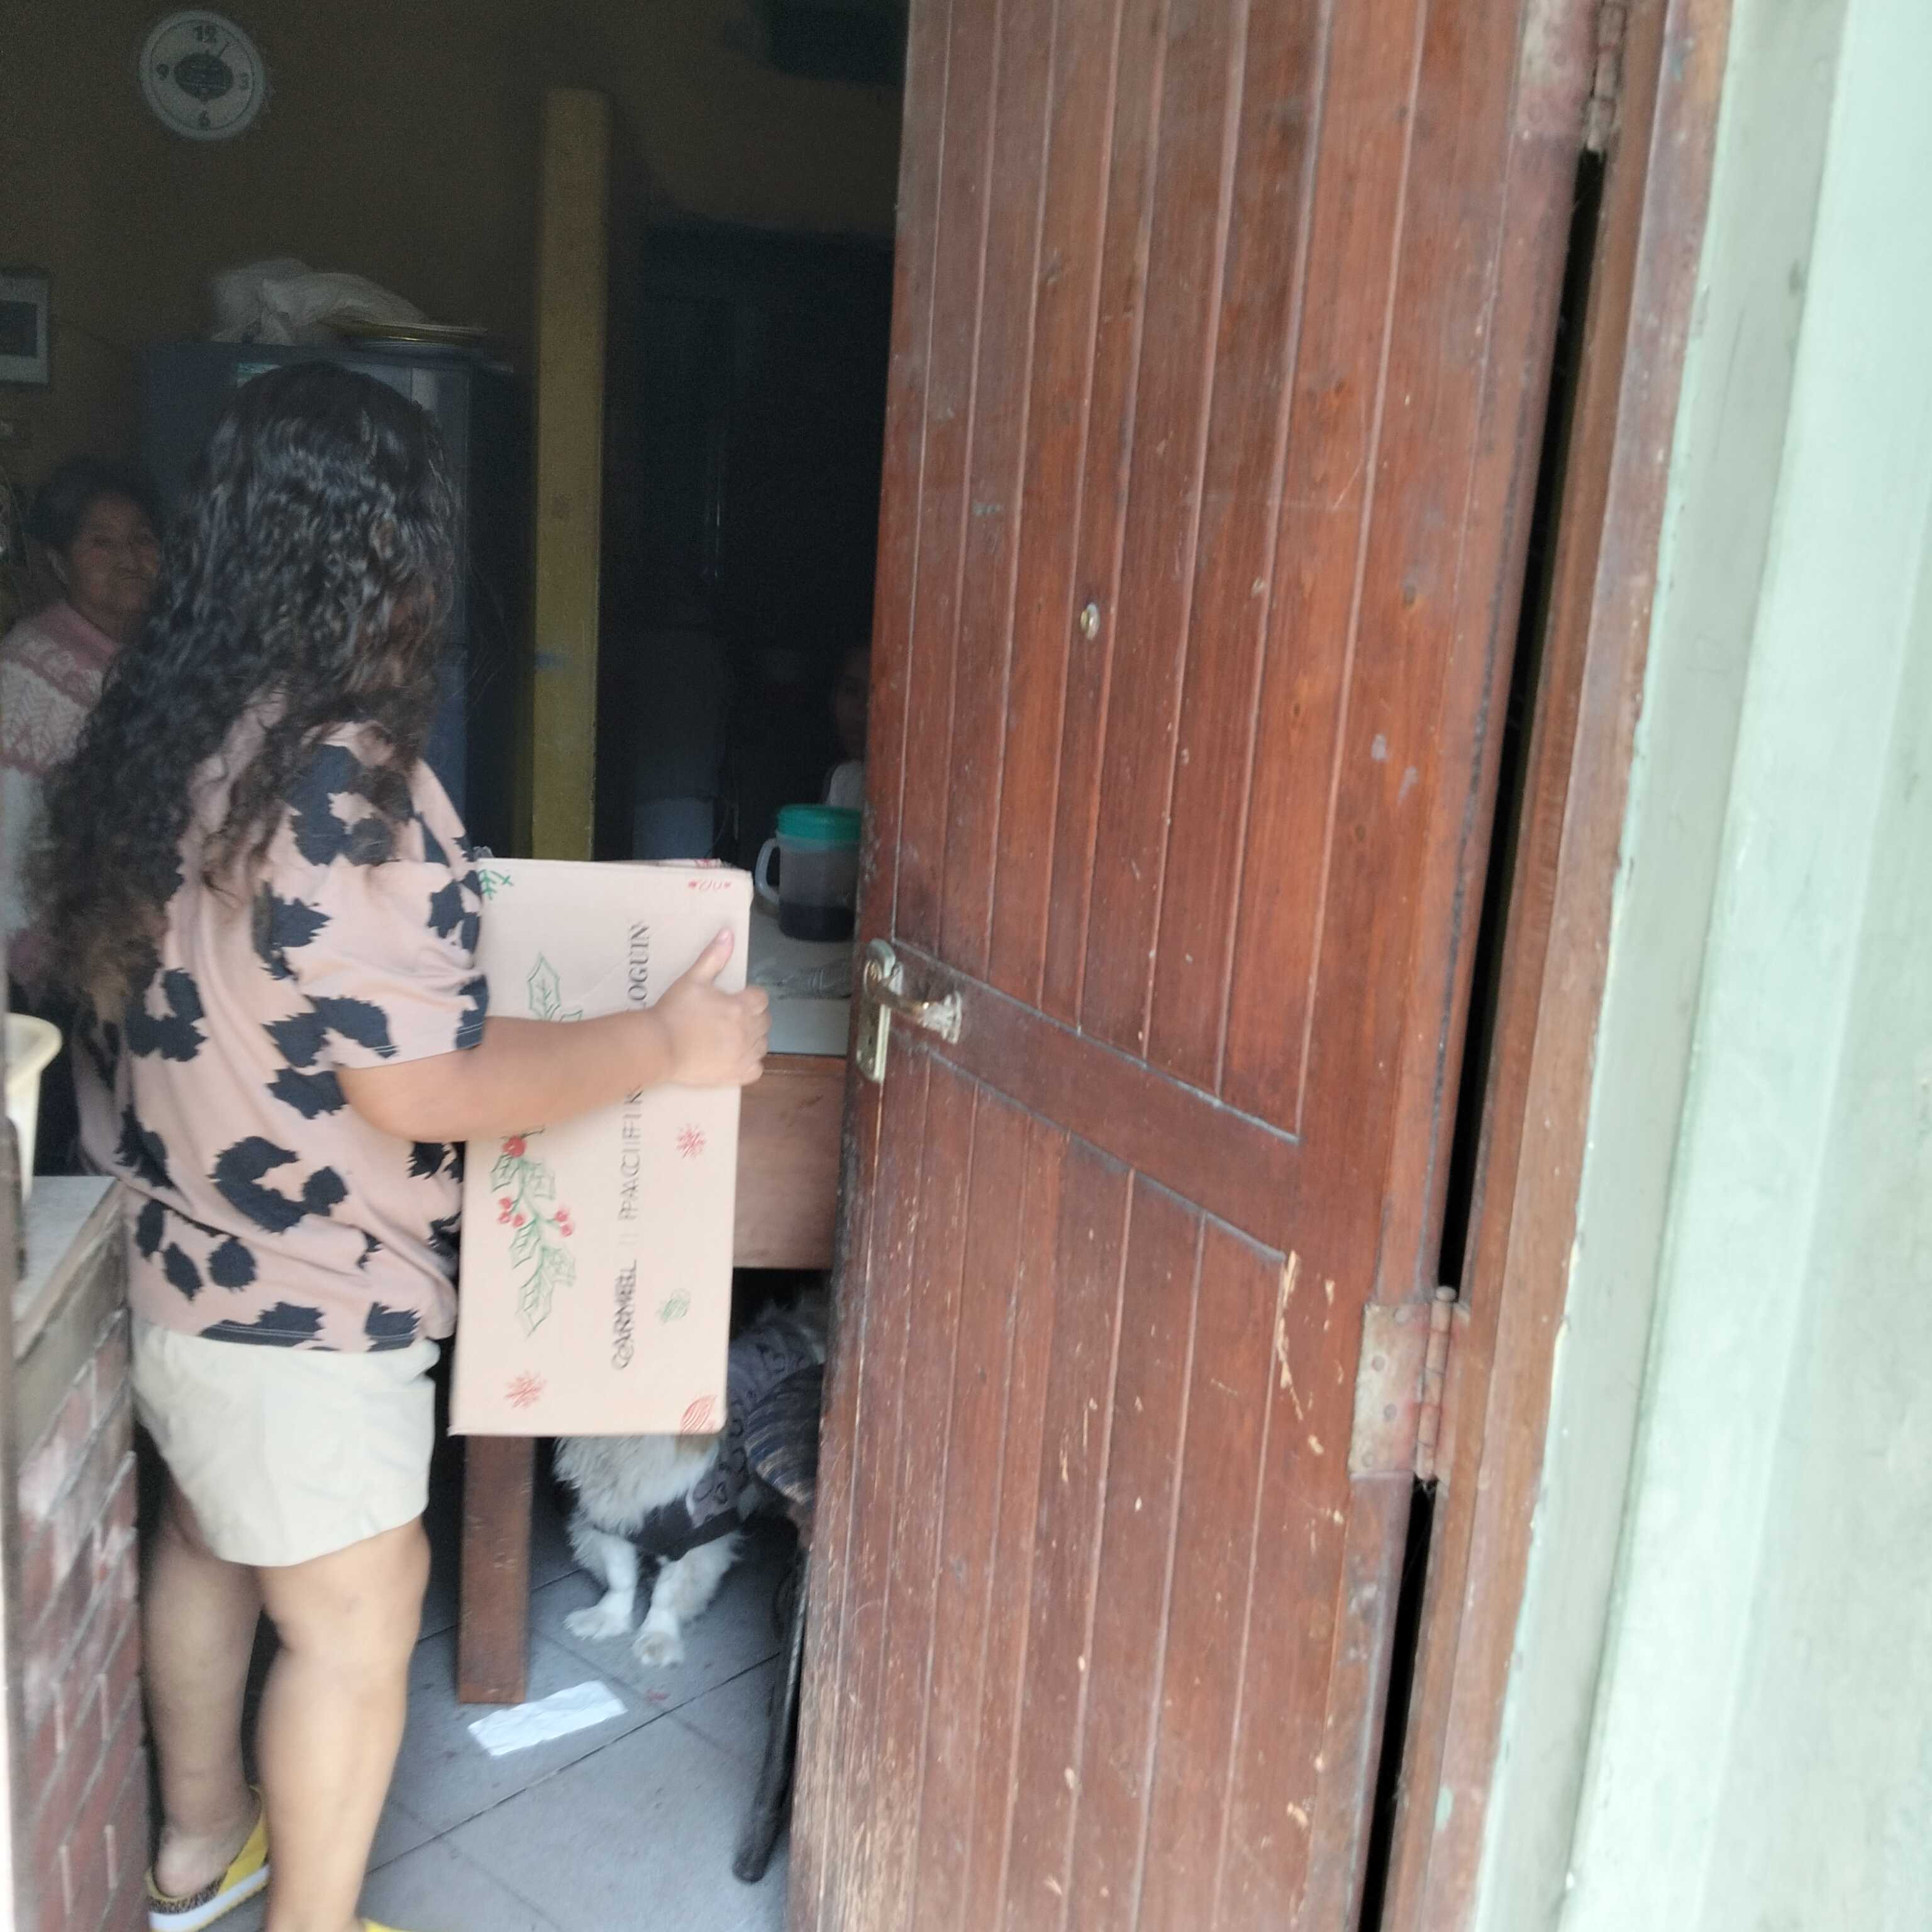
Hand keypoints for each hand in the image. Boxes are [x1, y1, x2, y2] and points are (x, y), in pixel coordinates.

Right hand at [653, 929, 770, 1087]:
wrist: (659, 1046)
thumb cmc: (675, 1010)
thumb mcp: (693, 978)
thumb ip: (714, 956)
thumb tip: (728, 932)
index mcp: (742, 1006)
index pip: (761, 998)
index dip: (750, 997)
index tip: (736, 999)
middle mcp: (748, 1031)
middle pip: (765, 1021)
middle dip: (753, 1016)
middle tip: (731, 1016)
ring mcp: (744, 1055)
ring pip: (762, 1044)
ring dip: (753, 1039)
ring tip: (732, 1036)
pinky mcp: (736, 1075)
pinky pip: (756, 1069)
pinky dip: (749, 1063)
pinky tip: (735, 1057)